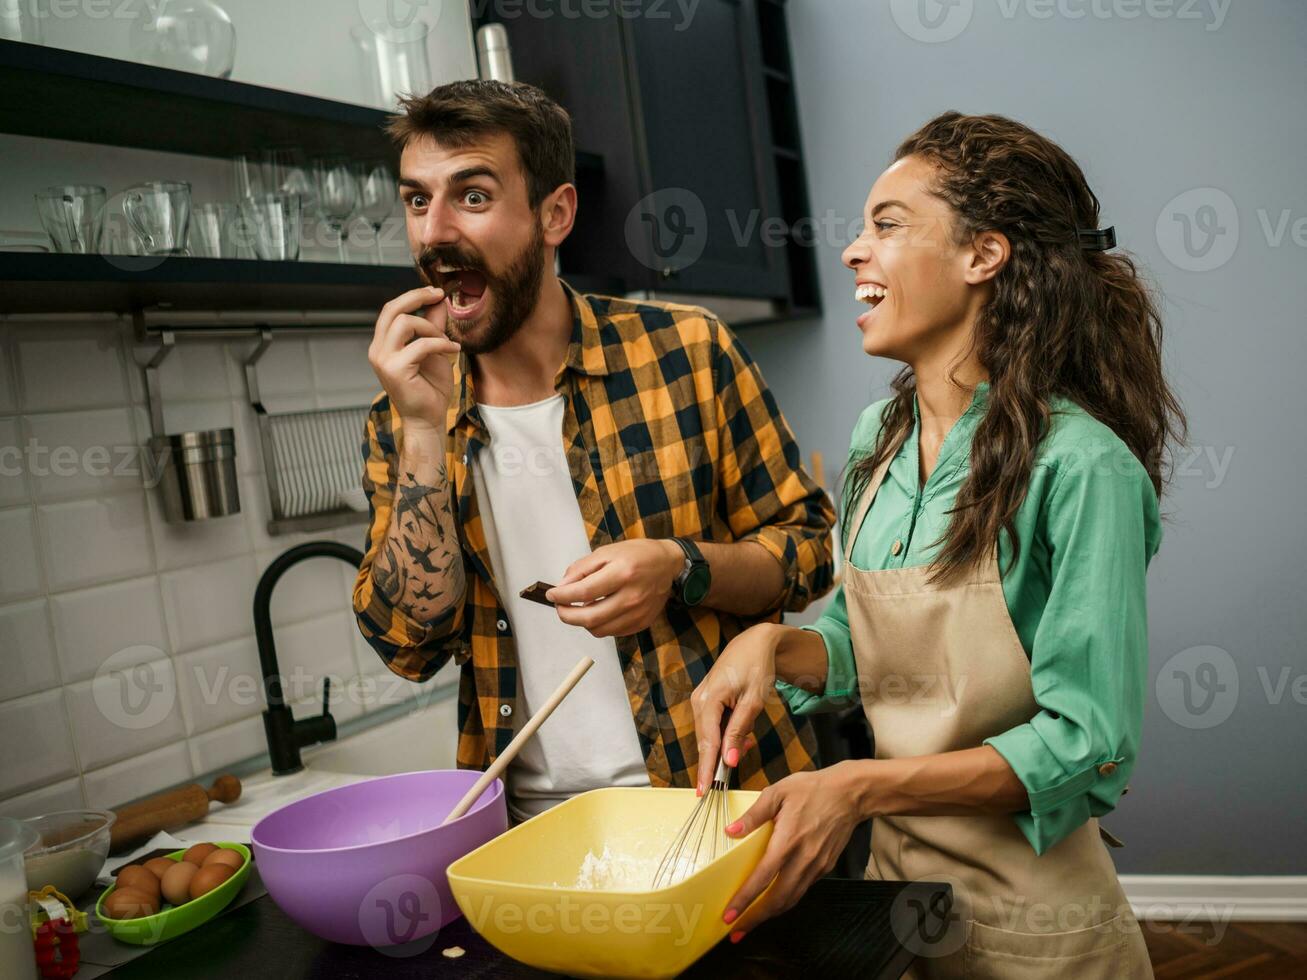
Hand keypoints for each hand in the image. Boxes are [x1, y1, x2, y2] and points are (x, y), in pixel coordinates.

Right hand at [367, 285, 460, 433]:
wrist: (428, 417)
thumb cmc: (430, 387)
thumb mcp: (434, 350)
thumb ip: (433, 325)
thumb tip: (439, 300)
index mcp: (383, 344)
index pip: (390, 310)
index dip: (412, 296)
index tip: (435, 292)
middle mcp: (378, 349)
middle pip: (391, 309)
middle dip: (416, 297)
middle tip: (438, 294)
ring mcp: (383, 360)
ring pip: (404, 323)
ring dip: (431, 328)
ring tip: (446, 342)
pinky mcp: (394, 370)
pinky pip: (421, 345)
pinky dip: (441, 344)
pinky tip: (454, 351)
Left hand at [546, 539, 683, 638]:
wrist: (667, 564)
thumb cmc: (638, 555)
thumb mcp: (607, 551)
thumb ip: (582, 568)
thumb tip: (562, 586)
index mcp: (622, 573)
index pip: (584, 592)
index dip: (562, 596)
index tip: (552, 595)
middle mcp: (632, 597)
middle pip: (590, 618)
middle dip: (567, 615)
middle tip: (559, 607)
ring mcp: (638, 613)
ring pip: (598, 630)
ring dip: (582, 622)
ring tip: (579, 608)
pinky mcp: (641, 623)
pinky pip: (612, 632)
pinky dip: (599, 624)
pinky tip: (598, 611)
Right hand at [690, 623, 783, 793]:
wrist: (755, 643)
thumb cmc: (757, 668)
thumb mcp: (754, 702)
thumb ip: (739, 732)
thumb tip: (730, 760)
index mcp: (709, 700)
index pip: (707, 743)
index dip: (706, 769)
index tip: (704, 791)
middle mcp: (699, 700)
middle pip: (704, 741)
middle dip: (717, 760)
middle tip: (724, 780)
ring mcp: (700, 699)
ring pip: (708, 735)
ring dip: (724, 746)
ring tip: (745, 746)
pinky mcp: (705, 700)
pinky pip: (712, 726)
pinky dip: (724, 735)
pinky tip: (742, 734)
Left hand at [720, 763, 863, 940]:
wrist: (850, 794)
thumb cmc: (813, 789)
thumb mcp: (778, 792)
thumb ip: (753, 815)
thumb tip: (731, 831)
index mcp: (788, 840)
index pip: (762, 878)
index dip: (745, 900)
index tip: (730, 915)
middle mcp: (803, 859)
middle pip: (778, 900)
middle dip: (755, 919)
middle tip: (736, 931)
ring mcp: (816, 865)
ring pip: (792, 899)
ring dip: (771, 914)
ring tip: (752, 922)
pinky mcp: (825, 866)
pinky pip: (802, 888)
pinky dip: (787, 899)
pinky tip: (775, 899)